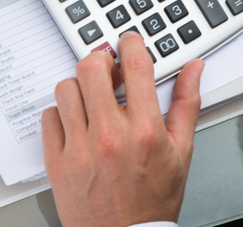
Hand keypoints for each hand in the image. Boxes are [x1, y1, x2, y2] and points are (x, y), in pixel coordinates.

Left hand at [42, 32, 203, 226]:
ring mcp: (80, 149)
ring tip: (93, 96)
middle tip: (108, 67)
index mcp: (145, 130)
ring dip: (80, 85)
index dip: (132, 43)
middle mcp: (111, 135)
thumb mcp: (182, 150)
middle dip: (101, 59)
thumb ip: (187, 103)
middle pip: (92, 68)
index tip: (130, 42)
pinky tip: (77, 121)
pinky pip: (49, 118)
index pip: (135, 66)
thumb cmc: (153, 199)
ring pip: (66, 89)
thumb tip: (194, 69)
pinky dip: (61, 113)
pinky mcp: (57, 163)